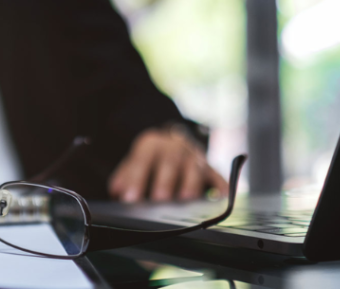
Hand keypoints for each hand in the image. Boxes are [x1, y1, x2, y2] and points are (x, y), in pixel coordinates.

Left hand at [109, 126, 228, 201]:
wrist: (173, 138)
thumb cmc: (152, 156)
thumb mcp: (135, 159)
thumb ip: (125, 175)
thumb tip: (116, 190)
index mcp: (152, 144)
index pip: (142, 160)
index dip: (136, 178)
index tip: (130, 198)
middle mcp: (175, 147)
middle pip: (170, 163)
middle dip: (165, 181)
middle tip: (158, 200)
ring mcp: (195, 156)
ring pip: (194, 168)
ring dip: (190, 184)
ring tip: (186, 200)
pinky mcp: (210, 167)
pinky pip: (218, 176)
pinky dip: (222, 186)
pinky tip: (223, 197)